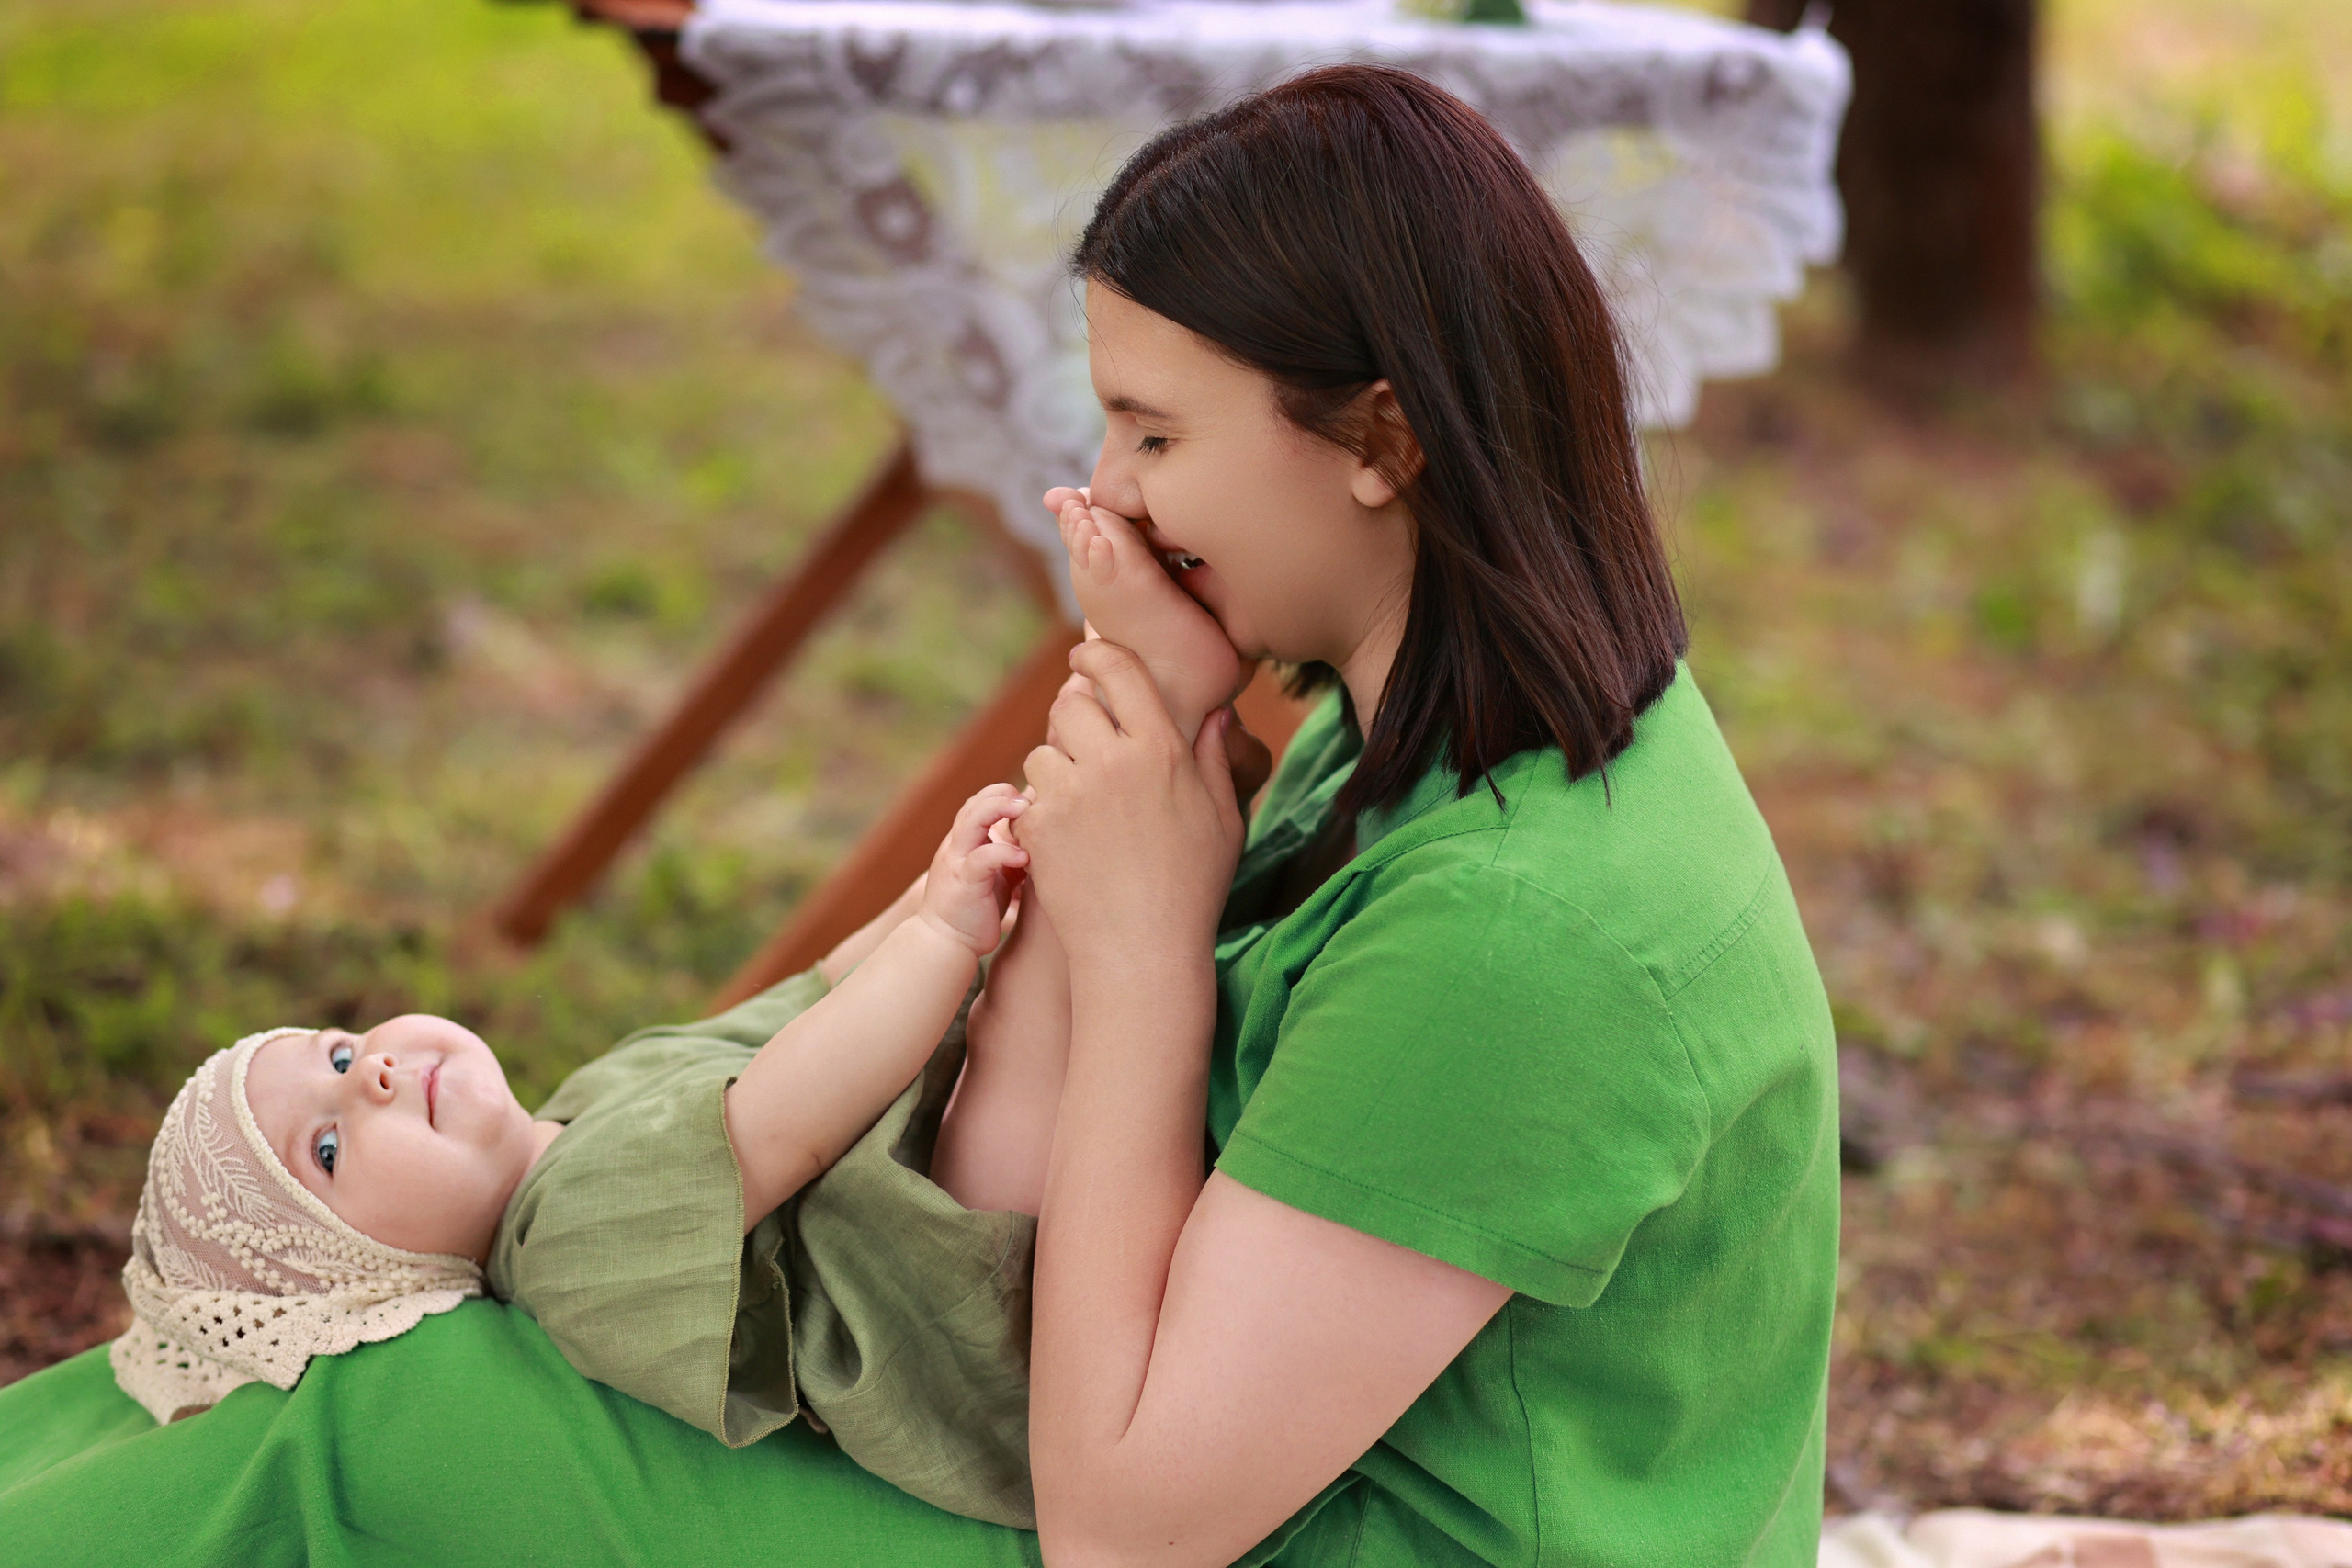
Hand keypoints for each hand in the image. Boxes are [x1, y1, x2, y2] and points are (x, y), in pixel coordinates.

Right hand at [918, 784, 1029, 955]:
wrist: (946, 944)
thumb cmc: (975, 910)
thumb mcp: (996, 875)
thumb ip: (1011, 854)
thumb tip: (1046, 839)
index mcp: (963, 842)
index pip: (978, 803)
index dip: (1001, 794)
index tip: (1029, 799)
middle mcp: (957, 846)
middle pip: (973, 803)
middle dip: (1001, 794)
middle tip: (1029, 799)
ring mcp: (958, 863)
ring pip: (971, 821)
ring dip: (998, 808)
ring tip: (1025, 809)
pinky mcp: (965, 884)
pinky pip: (982, 859)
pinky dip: (1004, 853)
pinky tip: (1024, 858)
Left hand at [1015, 641, 1245, 977]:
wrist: (1143, 951)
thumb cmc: (1193, 888)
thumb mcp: (1224, 820)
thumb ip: (1216, 760)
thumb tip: (1217, 714)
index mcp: (1162, 750)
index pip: (1120, 671)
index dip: (1096, 655)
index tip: (1084, 658)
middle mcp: (1113, 762)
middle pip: (1068, 704)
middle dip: (1071, 718)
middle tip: (1084, 742)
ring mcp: (1071, 794)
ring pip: (1041, 751)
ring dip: (1054, 768)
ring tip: (1080, 804)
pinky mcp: (1038, 826)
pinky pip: (1026, 797)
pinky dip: (1039, 810)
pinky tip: (1065, 838)